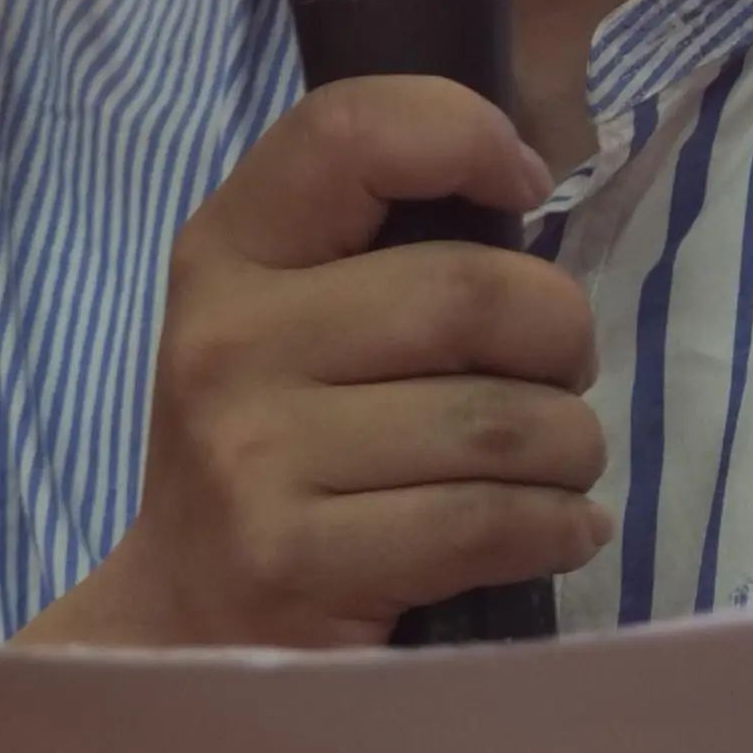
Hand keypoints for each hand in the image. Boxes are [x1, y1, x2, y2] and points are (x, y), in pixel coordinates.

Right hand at [39, 77, 609, 651]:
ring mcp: (253, 456)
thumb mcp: (287, 318)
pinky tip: (560, 530)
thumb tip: (523, 181)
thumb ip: (378, 245)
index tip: (522, 188)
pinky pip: (487, 523)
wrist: (182, 620)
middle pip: (469, 294)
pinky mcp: (296, 562)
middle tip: (560, 374)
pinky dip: (559, 526)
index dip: (465, 135)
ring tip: (559, 464)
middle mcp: (228, 341)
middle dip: (561, 335)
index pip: (351, 132)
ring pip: (498, 421)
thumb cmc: (273, 446)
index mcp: (228, 252)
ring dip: (571, 447)